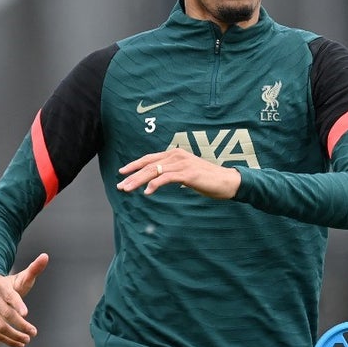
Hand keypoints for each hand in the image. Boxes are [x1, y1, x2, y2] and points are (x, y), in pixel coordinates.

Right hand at [0, 253, 48, 346]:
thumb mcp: (21, 277)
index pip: (9, 295)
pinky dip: (6, 340)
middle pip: (5, 314)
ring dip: (14, 336)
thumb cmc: (8, 284)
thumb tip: (46, 256)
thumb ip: (34, 269)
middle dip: (21, 325)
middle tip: (33, 332)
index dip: (17, 304)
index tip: (27, 313)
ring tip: (27, 340)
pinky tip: (19, 343)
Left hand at [116, 148, 241, 198]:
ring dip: (138, 181)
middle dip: (132, 175)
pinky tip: (147, 192)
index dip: (135, 165)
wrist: (227, 181)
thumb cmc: (207, 179)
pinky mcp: (187, 173)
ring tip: (127, 189)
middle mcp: (177, 156)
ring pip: (154, 171)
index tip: (122, 172)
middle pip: (149, 165)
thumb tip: (160, 179)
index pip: (150, 158)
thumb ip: (174, 173)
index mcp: (175, 154)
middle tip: (120, 185)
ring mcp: (182, 163)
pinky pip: (166, 178)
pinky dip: (154, 184)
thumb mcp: (187, 173)